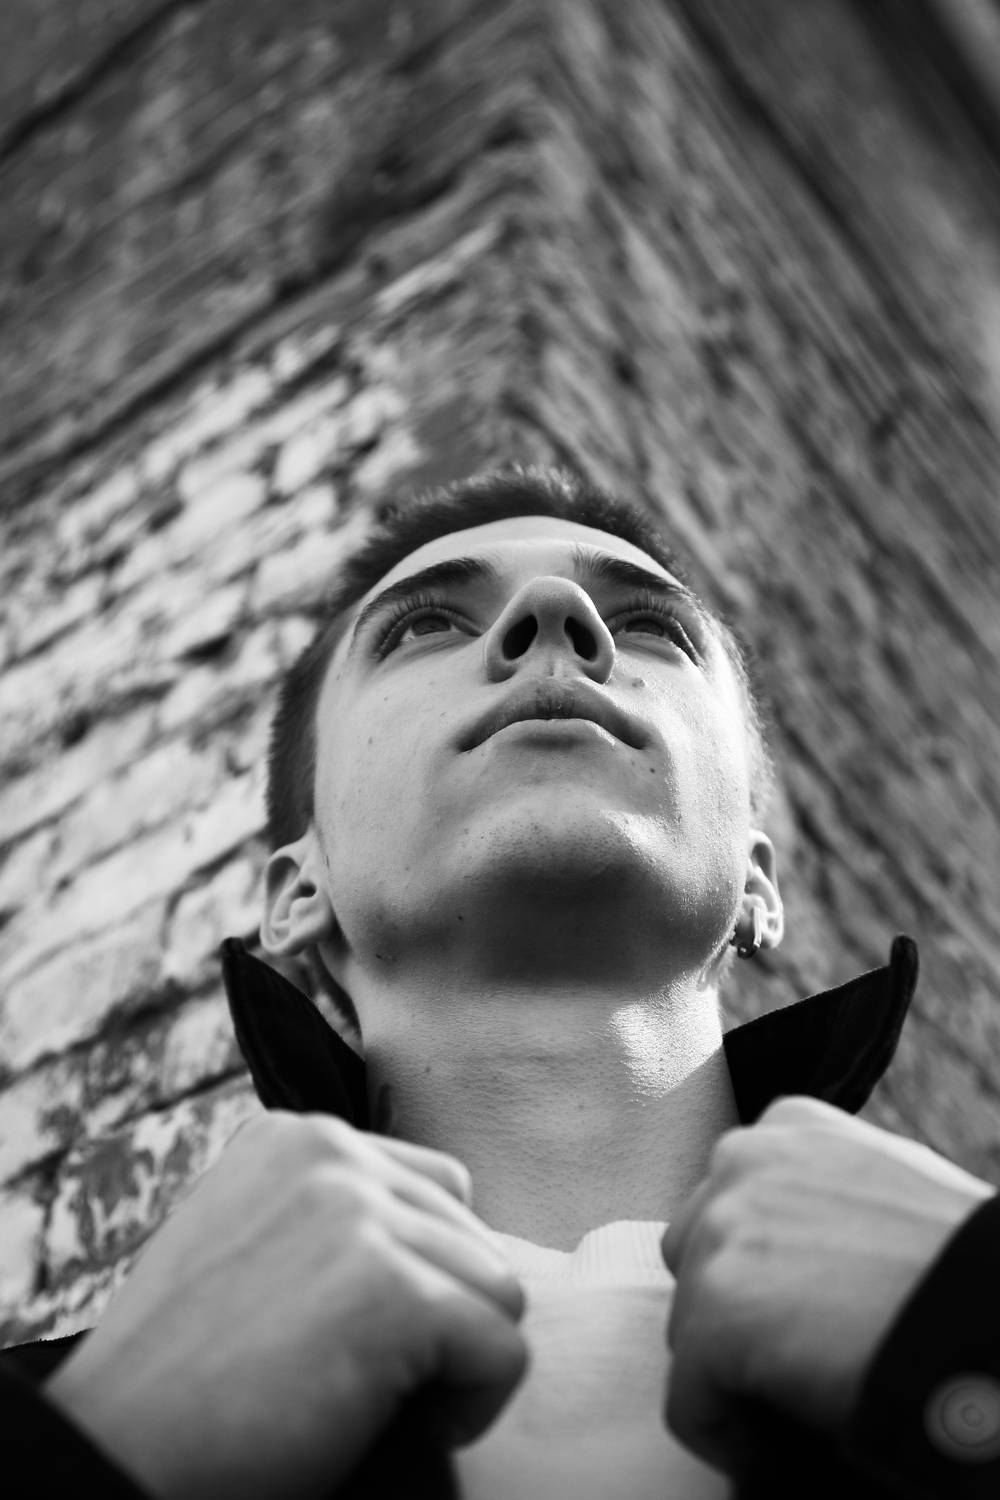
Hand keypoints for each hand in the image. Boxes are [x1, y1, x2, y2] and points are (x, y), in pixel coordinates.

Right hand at [45, 1112, 526, 1499]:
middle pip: (472, 1234)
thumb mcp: (245, 1245)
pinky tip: (398, 1426)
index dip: (419, 1273)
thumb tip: (444, 1240)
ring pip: (498, 1288)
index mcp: (293, 1136)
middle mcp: (330, 1151)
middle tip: (368, 1378)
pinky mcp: (394, 1287)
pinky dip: (472, 1405)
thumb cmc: (180, 1377)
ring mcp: (361, 1212)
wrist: (116, 1452)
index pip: (430, 1187)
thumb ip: (328, 1219)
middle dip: (443, 1313)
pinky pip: (504, 1349)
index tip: (358, 1337)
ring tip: (378, 1402)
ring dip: (457, 1359)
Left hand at [661, 1095, 994, 1473]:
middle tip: (799, 1356)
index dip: (761, 1267)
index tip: (802, 1310)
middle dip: (734, 1308)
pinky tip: (782, 1445)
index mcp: (789, 1126)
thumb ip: (823, 1189)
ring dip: (732, 1370)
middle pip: (696, 1257)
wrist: (995, 1312)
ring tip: (802, 1398)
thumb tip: (793, 1247)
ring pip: (689, 1327)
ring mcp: (722, 1231)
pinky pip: (690, 1401)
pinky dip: (730, 1436)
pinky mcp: (714, 1312)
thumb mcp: (892, 1181)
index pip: (729, 1201)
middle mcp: (743, 1160)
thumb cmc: (967, 1264)